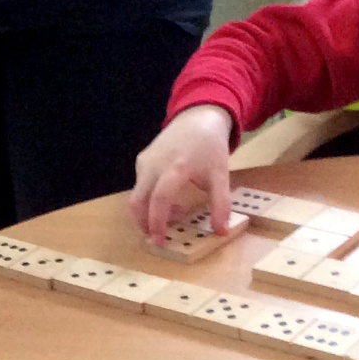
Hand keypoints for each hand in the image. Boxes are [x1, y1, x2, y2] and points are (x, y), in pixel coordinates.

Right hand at [129, 106, 233, 244]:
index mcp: (175, 167)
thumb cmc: (210, 147)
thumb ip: (221, 203)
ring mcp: (145, 161)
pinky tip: (170, 199)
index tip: (161, 241)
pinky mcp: (141, 160)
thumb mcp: (220, 175)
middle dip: (145, 223)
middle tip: (159, 238)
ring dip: (150, 211)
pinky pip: (140, 185)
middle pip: (138, 201)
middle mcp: (154, 164)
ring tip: (175, 214)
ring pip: (137, 195)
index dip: (157, 223)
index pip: (159, 199)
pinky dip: (150, 199)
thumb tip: (221, 231)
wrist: (198, 118)